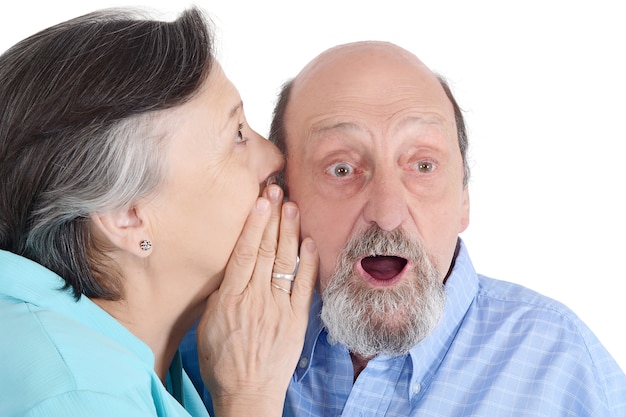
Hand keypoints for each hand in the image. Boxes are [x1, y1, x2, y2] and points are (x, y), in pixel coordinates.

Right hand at [196, 184, 317, 416]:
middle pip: (267, 251)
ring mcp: (279, 309)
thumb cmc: (222, 361)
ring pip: (285, 263)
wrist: (248, 393)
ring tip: (293, 206)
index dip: (253, 224)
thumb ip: (222, 293)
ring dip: (290, 232)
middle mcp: (256, 299)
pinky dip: (308, 263)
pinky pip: (304, 287)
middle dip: (273, 218)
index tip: (259, 200)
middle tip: (278, 190)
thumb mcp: (208, 324)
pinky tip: (310, 241)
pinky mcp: (297, 320)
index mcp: (231, 299)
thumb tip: (234, 266)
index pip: (244, 253)